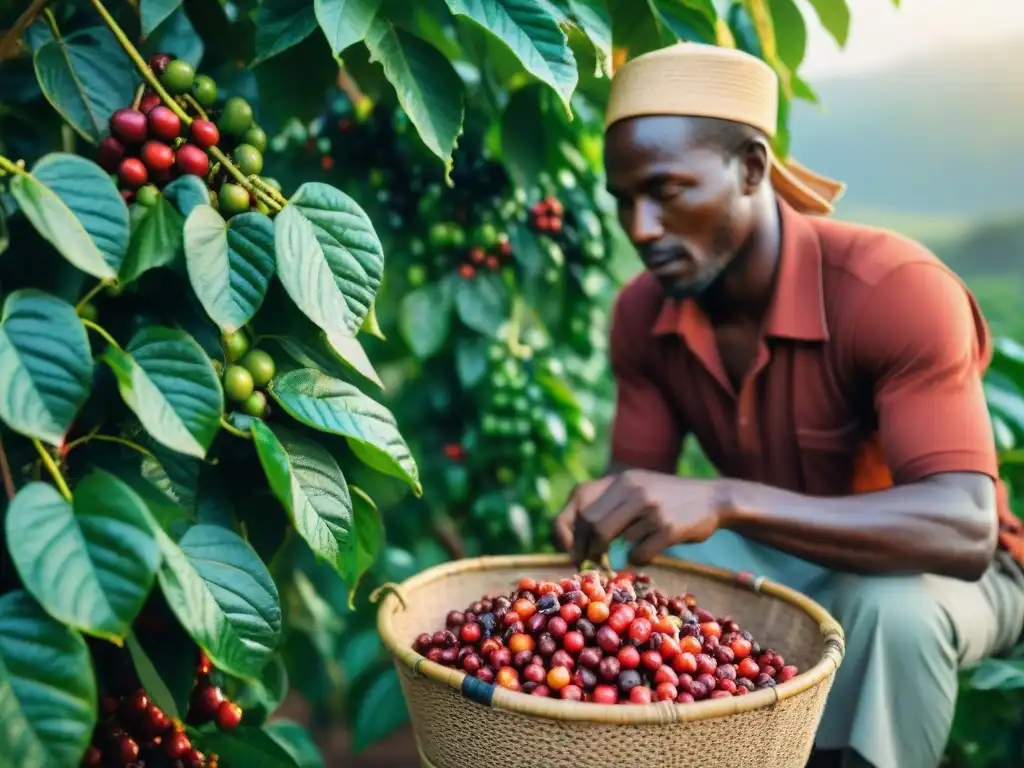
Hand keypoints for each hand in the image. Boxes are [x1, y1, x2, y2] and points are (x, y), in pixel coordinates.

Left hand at [553, 470, 727, 565]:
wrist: (714, 498)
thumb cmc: (669, 499)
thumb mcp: (638, 487)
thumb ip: (610, 503)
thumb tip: (576, 538)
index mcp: (622, 479)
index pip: (581, 504)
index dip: (570, 530)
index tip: (572, 550)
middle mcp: (634, 490)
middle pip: (593, 525)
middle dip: (589, 548)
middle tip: (593, 562)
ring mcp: (652, 508)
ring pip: (616, 541)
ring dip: (618, 554)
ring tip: (630, 551)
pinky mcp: (668, 528)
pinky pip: (638, 554)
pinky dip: (638, 559)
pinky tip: (648, 552)